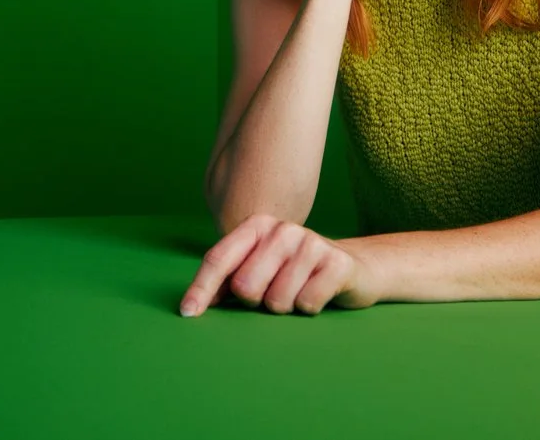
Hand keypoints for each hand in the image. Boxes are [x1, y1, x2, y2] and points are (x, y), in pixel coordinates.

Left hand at [178, 214, 379, 316]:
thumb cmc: (294, 272)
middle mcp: (282, 229)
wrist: (352, 267)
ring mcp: (311, 243)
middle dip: (256, 301)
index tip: (187, 314)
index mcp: (257, 226)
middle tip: (273, 293)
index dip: (200, 288)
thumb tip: (192, 305)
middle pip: (245, 286)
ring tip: (298, 292)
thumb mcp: (260, 268)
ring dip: (285, 307)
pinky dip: (308, 309)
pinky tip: (317, 294)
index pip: (219, 259)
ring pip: (276, 300)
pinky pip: (306, 304)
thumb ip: (227, 281)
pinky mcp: (337, 262)